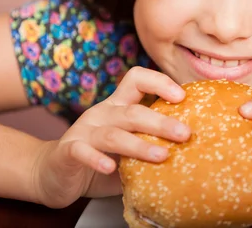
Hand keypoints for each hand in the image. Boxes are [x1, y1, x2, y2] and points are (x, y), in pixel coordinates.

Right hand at [30, 67, 190, 207]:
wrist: (55, 173)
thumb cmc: (101, 158)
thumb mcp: (129, 148)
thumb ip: (152, 144)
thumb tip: (197, 149)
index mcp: (118, 106)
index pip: (137, 79)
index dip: (159, 81)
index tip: (183, 96)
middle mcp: (102, 113)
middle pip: (133, 111)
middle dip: (161, 121)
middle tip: (185, 134)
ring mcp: (84, 131)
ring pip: (113, 134)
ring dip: (139, 144)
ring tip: (162, 156)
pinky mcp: (68, 151)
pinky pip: (82, 152)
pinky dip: (96, 159)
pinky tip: (111, 168)